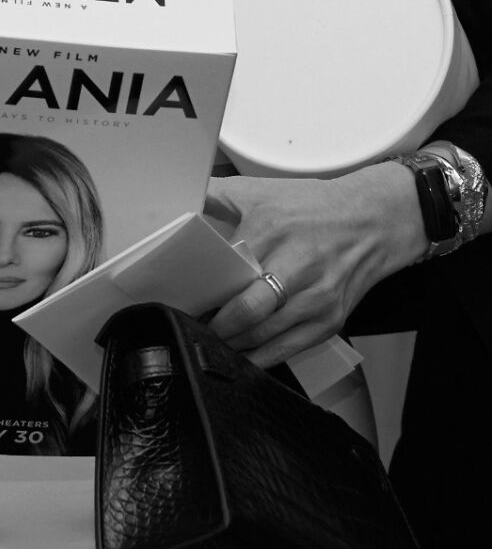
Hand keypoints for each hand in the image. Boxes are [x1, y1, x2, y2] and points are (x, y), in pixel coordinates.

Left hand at [203, 162, 426, 366]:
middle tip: (191, 327)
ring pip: (261, 336)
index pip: (225, 272)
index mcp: (273, 231)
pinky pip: (285, 350)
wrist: (373, 222)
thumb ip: (215, 195)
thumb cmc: (311, 207)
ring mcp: (315, 298)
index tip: (181, 301)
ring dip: (230, 344)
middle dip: (213, 326)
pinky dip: (258, 357)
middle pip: (245, 311)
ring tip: (209, 340)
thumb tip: (176, 200)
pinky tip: (239, 355)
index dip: (200, 292)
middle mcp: (297, 266)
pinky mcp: (329, 321)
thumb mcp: (260, 191)